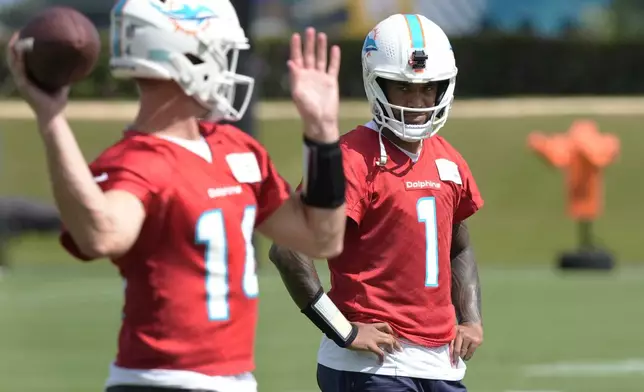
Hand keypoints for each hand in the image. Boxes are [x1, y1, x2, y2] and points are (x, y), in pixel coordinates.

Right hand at [5, 32, 68, 122]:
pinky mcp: (23, 86)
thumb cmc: (57, 101)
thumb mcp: (61, 82)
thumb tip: (75, 62)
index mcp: (28, 77)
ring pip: (12, 61)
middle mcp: (22, 78)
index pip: (20, 59)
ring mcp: (21, 82)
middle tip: (18, 32)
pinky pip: (19, 69)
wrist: (53, 115)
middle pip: (13, 57)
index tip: (24, 35)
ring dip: (13, 49)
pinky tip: (20, 50)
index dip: (20, 47)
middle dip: (14, 44)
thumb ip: (64, 73)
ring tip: (17, 37)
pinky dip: (19, 59)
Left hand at [287, 27, 340, 142]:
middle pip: (308, 55)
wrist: (321, 120)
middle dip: (309, 43)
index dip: (295, 47)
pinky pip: (333, 67)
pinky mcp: (331, 81)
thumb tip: (290, 62)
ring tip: (322, 35)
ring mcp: (320, 77)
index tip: (295, 36)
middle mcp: (309, 75)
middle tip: (309, 30)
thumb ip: (295, 78)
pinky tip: (335, 48)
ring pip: (320, 58)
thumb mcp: (298, 94)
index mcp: (299, 78)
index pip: (297, 59)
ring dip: (320, 47)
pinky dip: (334, 58)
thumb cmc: (307, 110)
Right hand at [347, 322, 402, 364]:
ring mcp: (374, 339)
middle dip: (396, 342)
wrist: (346, 333)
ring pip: (389, 342)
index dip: (391, 331)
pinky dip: (381, 358)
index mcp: (371, 326)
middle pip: (390, 335)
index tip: (393, 335)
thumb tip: (356, 328)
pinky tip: (380, 362)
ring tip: (393, 353)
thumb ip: (360, 327)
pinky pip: (380, 353)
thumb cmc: (348, 328)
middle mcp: (375, 331)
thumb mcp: (357, 325)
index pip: (385, 326)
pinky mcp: (371, 346)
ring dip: (392, 348)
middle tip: (399, 348)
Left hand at [450, 322, 482, 364]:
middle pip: (457, 349)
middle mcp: (461, 333)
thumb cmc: (461, 332)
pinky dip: (467, 357)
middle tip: (454, 363)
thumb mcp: (454, 333)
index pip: (451, 345)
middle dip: (456, 358)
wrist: (473, 326)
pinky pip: (471, 352)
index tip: (450, 361)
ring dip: (462, 357)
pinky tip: (465, 357)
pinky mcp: (476, 341)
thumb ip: (450, 341)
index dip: (450, 354)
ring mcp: (470, 337)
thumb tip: (449, 356)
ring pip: (464, 352)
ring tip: (460, 359)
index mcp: (454, 330)